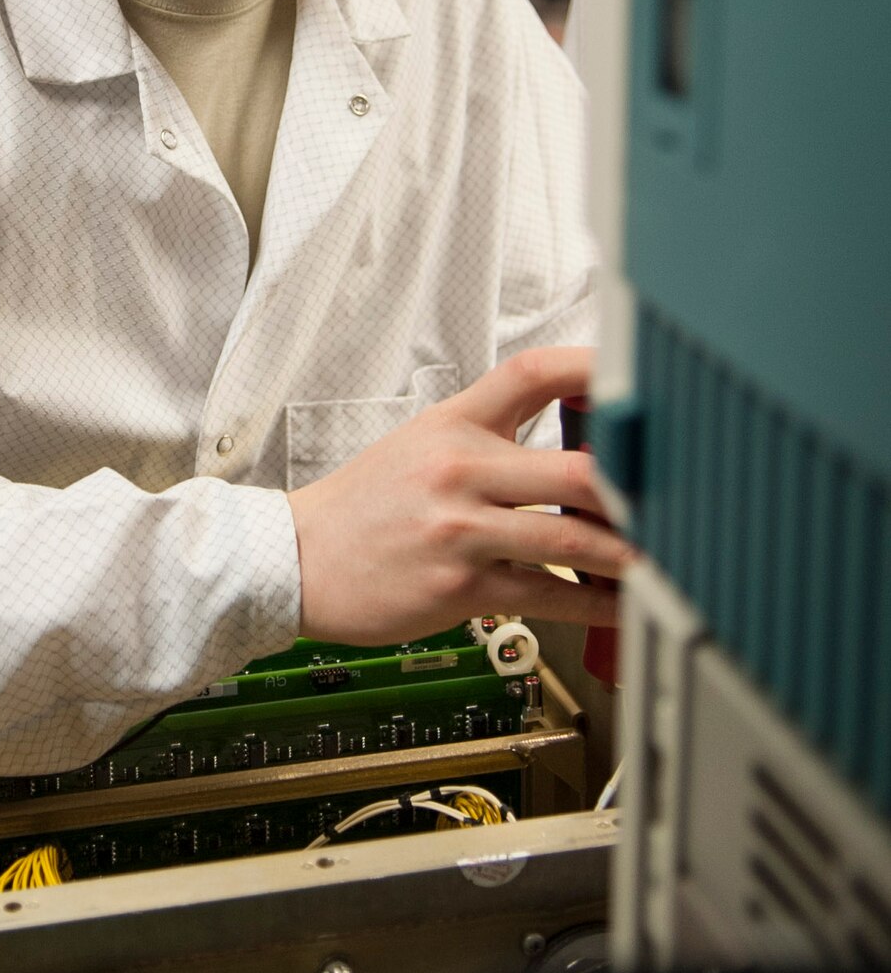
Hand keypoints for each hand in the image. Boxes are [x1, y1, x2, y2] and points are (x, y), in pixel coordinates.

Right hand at [287, 347, 634, 645]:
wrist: (296, 558)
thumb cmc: (363, 507)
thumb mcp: (420, 445)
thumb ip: (487, 438)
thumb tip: (566, 444)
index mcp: (453, 425)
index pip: (530, 374)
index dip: (591, 367)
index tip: (638, 375)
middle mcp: (460, 470)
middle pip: (574, 467)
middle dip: (634, 489)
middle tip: (678, 496)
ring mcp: (460, 529)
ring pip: (569, 538)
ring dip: (627, 553)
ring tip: (665, 557)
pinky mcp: (459, 585)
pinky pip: (544, 595)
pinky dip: (591, 605)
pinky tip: (616, 605)